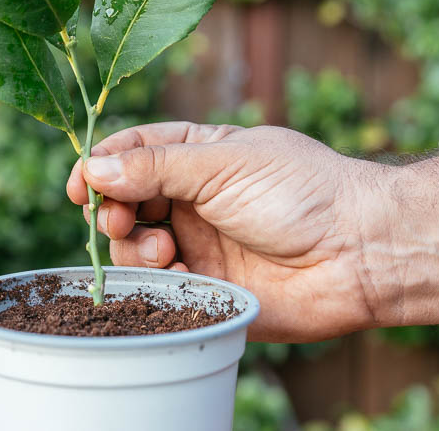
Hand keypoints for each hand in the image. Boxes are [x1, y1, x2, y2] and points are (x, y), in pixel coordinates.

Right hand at [67, 121, 392, 341]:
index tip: (79, 184)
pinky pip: (161, 287)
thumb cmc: (301, 192)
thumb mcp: (222, 163)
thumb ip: (156, 167)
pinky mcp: (208, 287)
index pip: (133, 152)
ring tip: (165, 249)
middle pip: (125, 201)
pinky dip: (158, 281)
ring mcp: (199, 243)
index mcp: (198, 155)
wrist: (359, 252)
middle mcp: (193, 198)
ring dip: (136, 247)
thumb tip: (95, 168)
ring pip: (135, 247)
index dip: (101, 165)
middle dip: (114, 210)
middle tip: (121, 220)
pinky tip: (180, 274)